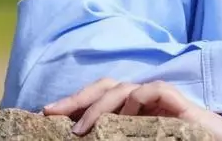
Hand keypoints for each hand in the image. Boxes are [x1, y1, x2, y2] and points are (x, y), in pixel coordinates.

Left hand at [42, 78, 221, 140]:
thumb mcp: (138, 140)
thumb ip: (114, 135)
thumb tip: (81, 138)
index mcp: (131, 109)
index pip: (98, 97)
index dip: (73, 102)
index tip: (46, 113)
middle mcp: (141, 98)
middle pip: (105, 86)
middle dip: (75, 97)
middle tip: (49, 111)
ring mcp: (158, 97)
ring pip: (122, 88)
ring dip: (98, 106)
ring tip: (80, 129)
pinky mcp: (176, 98)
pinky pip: (150, 90)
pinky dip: (134, 100)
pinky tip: (124, 117)